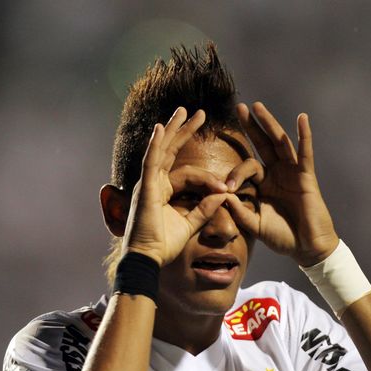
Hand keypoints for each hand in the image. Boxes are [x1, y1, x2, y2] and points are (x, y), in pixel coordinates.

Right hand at [123, 107, 228, 266]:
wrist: (148, 260)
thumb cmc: (163, 245)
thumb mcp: (189, 224)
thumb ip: (204, 209)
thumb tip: (222, 196)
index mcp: (163, 191)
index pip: (187, 174)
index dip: (208, 178)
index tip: (226, 187)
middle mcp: (153, 183)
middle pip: (171, 151)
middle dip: (185, 130)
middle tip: (199, 113)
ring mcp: (147, 184)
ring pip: (161, 150)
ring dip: (173, 129)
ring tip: (184, 110)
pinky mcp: (144, 189)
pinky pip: (150, 162)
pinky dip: (155, 145)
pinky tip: (161, 129)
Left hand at [225, 102, 338, 266]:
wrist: (307, 248)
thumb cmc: (282, 236)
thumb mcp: (255, 224)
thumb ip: (240, 211)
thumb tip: (222, 196)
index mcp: (263, 183)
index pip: (246, 166)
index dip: (235, 173)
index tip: (227, 187)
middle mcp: (277, 173)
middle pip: (262, 144)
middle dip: (251, 126)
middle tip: (239, 107)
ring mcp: (292, 172)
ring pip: (279, 142)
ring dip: (269, 123)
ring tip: (258, 106)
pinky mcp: (306, 176)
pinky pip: (305, 153)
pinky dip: (304, 136)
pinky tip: (302, 118)